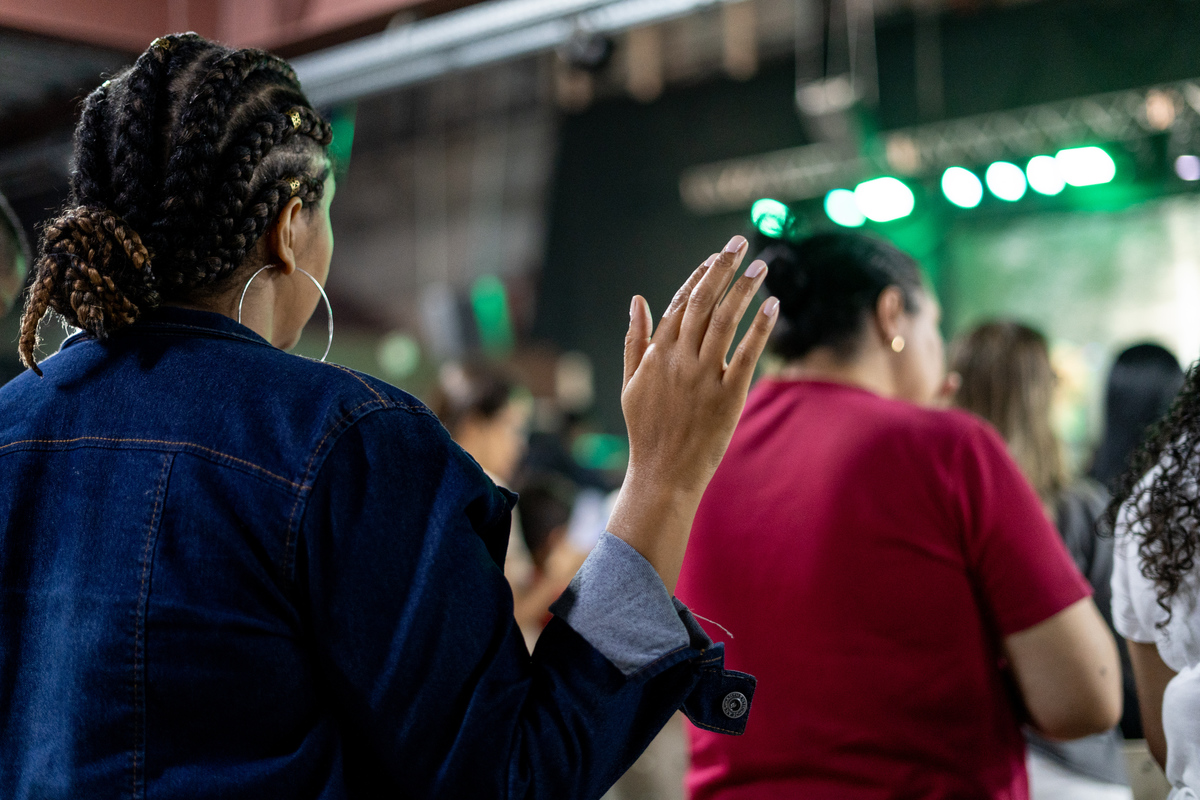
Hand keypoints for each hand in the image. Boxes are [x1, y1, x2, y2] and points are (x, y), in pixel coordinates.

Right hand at [608, 235, 777, 591]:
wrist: (662, 474)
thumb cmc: (646, 430)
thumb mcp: (630, 383)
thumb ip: (634, 341)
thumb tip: (638, 300)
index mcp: (656, 354)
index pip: (679, 303)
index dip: (699, 276)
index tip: (716, 256)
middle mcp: (679, 360)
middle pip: (703, 302)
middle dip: (722, 267)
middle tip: (741, 242)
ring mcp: (703, 376)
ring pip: (725, 320)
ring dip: (744, 289)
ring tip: (762, 266)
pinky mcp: (728, 395)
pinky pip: (747, 353)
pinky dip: (760, 326)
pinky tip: (773, 304)